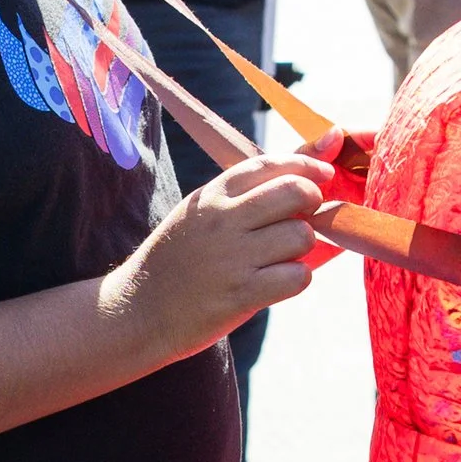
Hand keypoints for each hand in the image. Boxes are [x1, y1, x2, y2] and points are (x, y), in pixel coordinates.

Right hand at [103, 152, 331, 358]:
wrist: (137, 311)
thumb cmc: (178, 260)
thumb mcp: (202, 213)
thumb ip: (250, 190)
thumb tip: (321, 150)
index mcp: (212, 195)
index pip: (272, 164)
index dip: (308, 166)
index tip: (323, 175)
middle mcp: (222, 220)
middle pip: (296, 192)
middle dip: (313, 204)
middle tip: (302, 219)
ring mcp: (232, 257)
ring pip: (302, 235)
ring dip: (303, 248)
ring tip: (280, 257)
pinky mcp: (242, 294)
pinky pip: (298, 276)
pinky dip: (296, 279)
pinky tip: (276, 282)